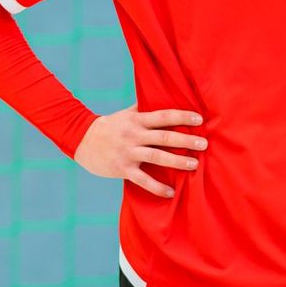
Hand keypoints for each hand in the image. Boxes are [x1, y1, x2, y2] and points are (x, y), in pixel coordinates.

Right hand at [73, 105, 205, 198]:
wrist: (81, 140)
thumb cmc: (109, 126)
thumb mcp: (125, 114)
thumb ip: (143, 107)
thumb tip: (161, 93)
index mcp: (137, 120)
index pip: (163, 116)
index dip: (182, 116)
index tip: (199, 119)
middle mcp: (134, 135)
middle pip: (163, 137)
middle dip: (185, 140)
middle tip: (204, 144)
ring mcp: (128, 153)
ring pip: (156, 157)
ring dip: (177, 161)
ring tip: (194, 164)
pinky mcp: (122, 169)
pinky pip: (143, 180)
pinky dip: (157, 187)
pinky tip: (171, 192)